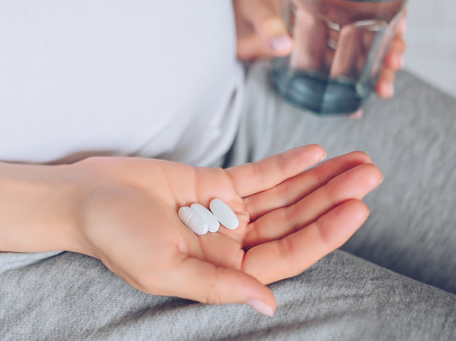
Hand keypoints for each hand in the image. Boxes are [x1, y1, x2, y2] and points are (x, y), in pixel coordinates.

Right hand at [71, 145, 381, 314]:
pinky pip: (258, 175)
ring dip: (319, 180)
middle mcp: (232, 245)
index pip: (288, 254)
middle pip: (295, 221)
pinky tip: (316, 154)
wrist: (83, 199)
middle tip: (372, 174)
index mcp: (225, 273)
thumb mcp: (163, 269)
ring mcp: (225, 213)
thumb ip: (215, 286)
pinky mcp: (212, 185)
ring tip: (359, 162)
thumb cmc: (114, 239)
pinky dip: (287, 165)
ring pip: (284, 196)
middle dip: (334, 198)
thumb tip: (267, 302)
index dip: (325, 232)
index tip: (357, 207)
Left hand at [225, 0, 405, 99]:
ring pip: (359, 53)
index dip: (392, 8)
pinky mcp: (310, 59)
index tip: (401, 26)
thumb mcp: (254, 8)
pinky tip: (357, 106)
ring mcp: (321, 38)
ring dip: (375, 70)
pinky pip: (335, 73)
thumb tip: (283, 44)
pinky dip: (348, 88)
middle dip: (389, 46)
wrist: (219, 20)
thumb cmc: (240, 4)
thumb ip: (267, 25)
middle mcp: (329, 14)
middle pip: (372, 28)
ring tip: (383, 89)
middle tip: (394, 65)